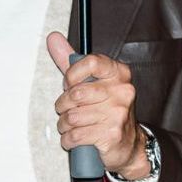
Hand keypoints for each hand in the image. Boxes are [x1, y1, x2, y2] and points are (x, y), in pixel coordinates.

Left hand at [46, 32, 149, 178]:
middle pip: (75, 94)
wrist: (128, 143)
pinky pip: (75, 135)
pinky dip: (68, 139)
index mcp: (118, 73)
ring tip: (71, 125)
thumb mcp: (90, 81)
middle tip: (68, 108)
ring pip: (72, 117)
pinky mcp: (112, 135)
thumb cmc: (105, 108)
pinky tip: (74, 137)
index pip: (90, 62)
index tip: (70, 84)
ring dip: (64, 124)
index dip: (72, 75)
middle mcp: (123, 91)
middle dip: (63, 104)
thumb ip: (70, 60)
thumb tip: (53, 37)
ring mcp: (119, 113)